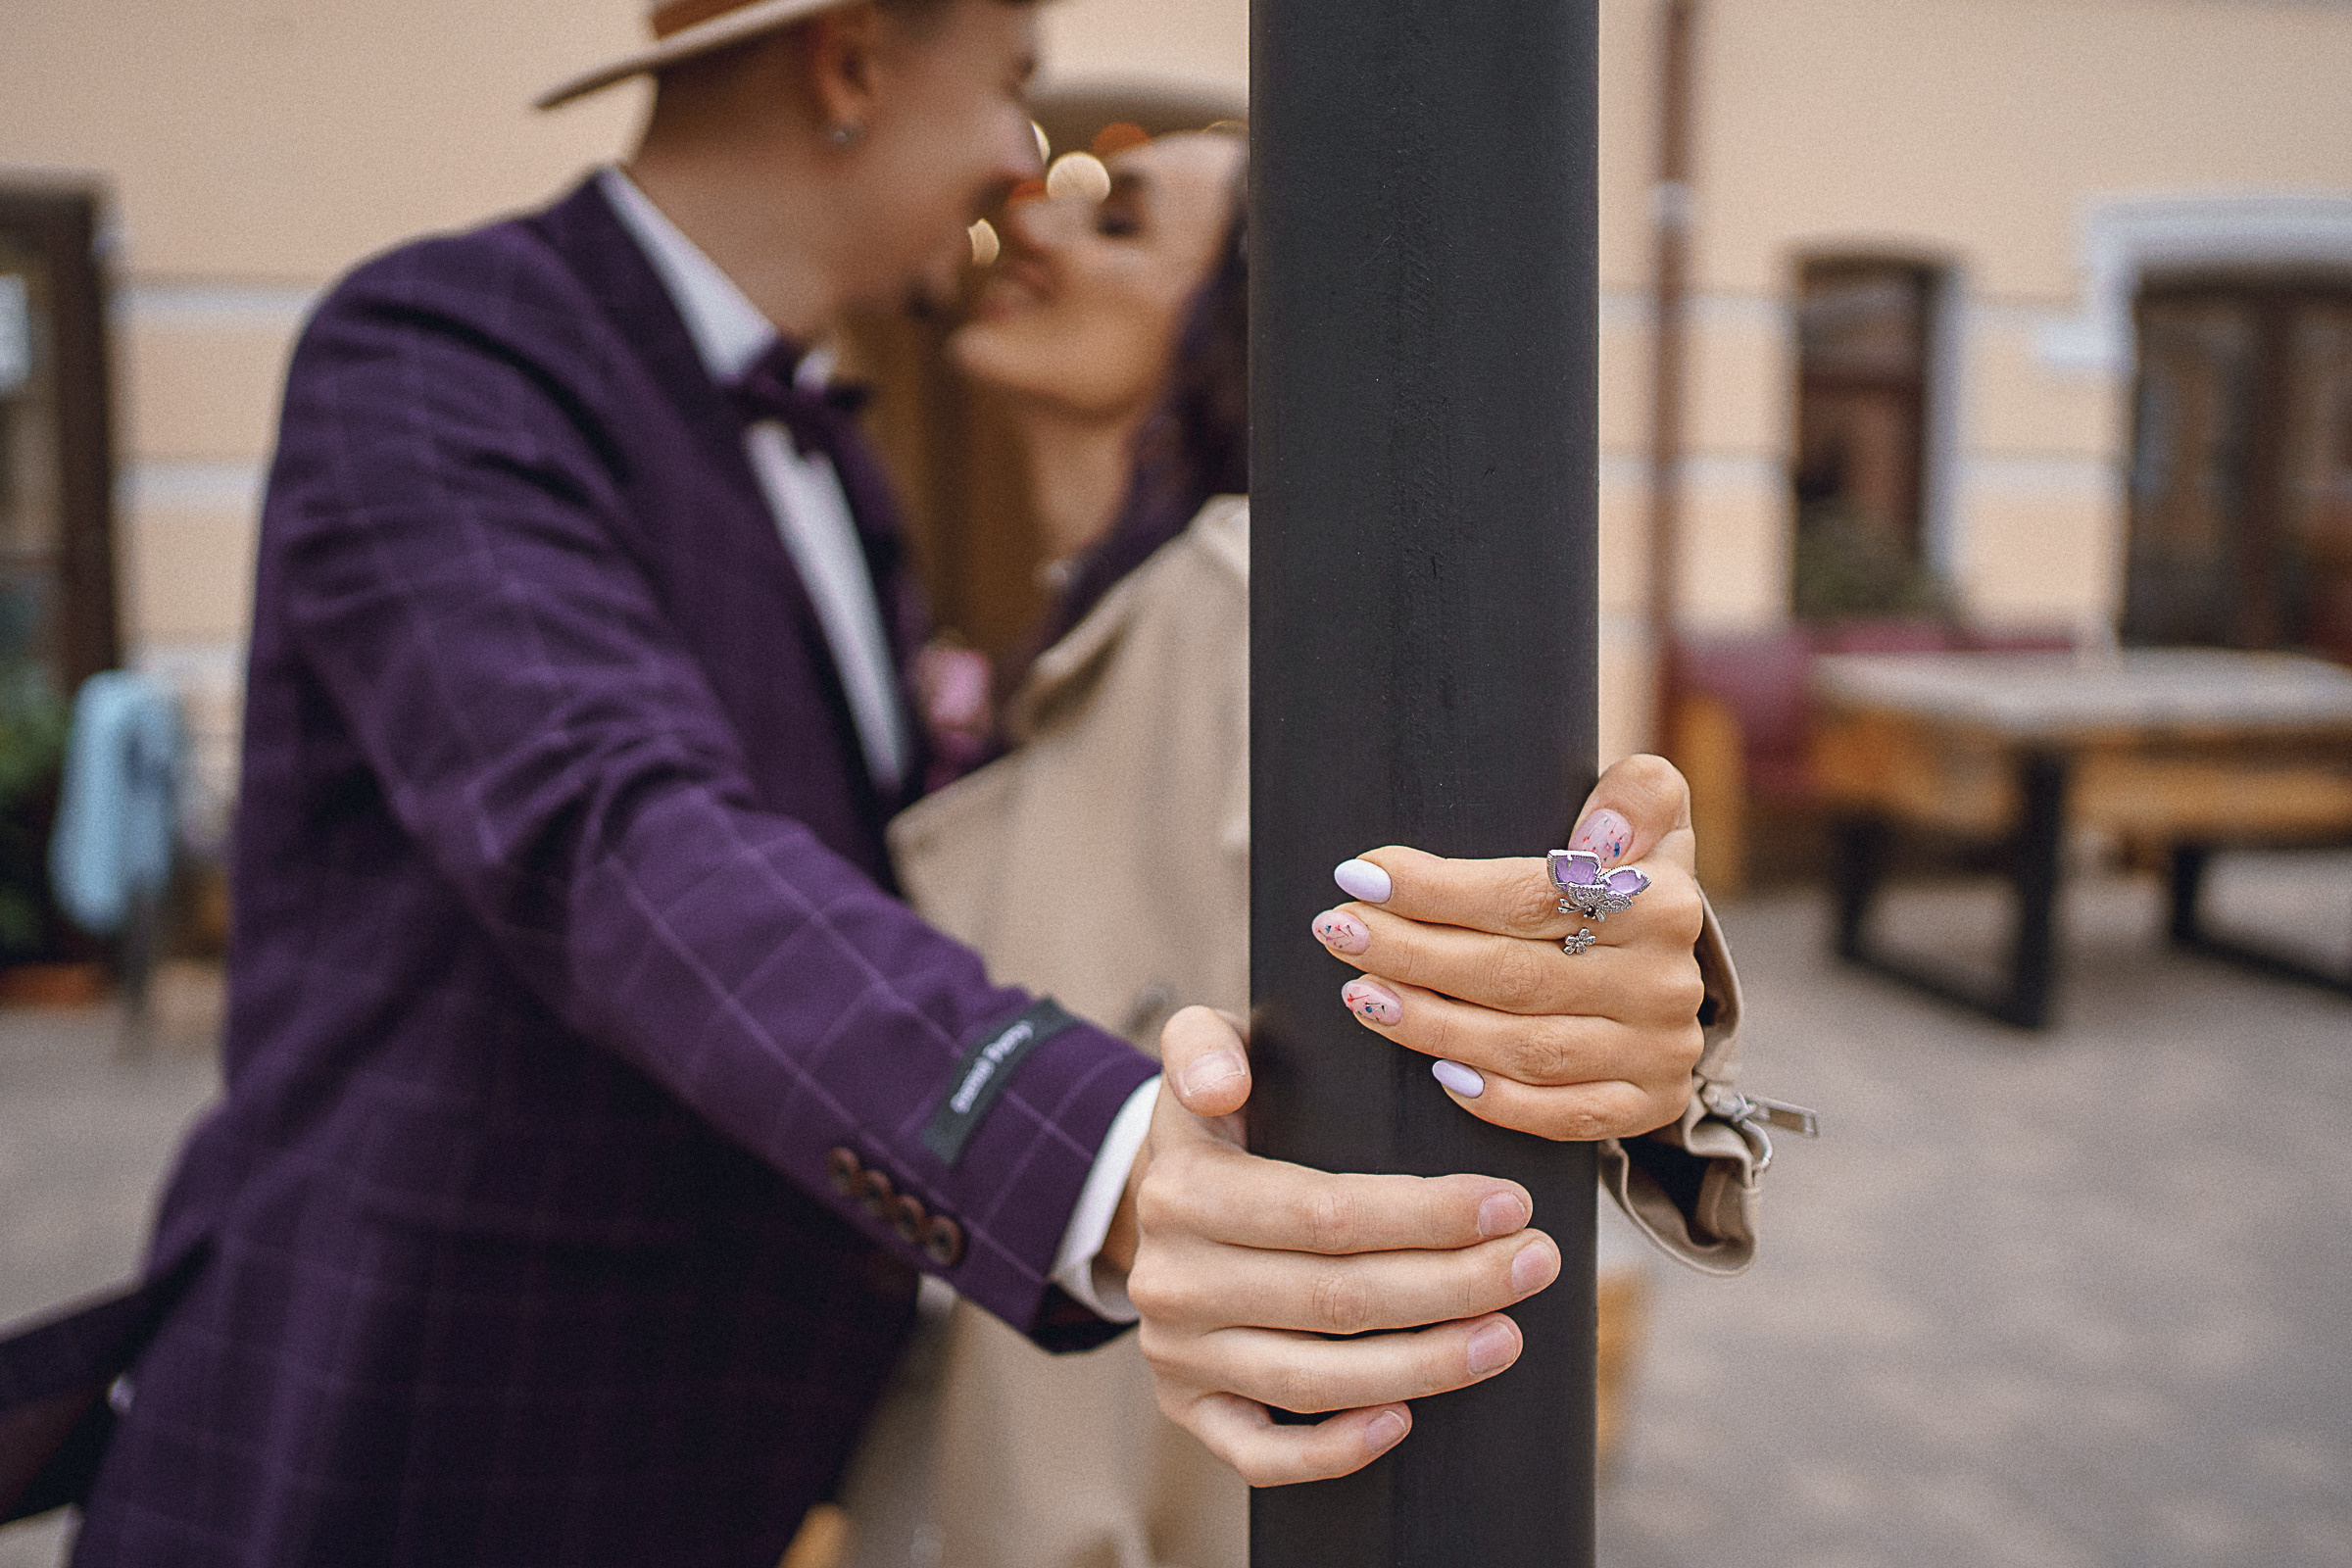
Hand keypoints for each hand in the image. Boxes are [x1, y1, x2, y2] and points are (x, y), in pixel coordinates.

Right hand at [1109, 1007, 1562, 1486]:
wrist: (1159, 1195)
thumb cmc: (1224, 1118)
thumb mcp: (1206, 1051)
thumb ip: (1205, 1046)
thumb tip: (1225, 1087)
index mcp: (1181, 1190)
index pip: (1322, 1213)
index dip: (1425, 1215)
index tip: (1509, 1203)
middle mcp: (1171, 1280)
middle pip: (1335, 1299)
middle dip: (1454, 1284)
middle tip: (1535, 1263)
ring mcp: (1178, 1354)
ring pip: (1313, 1380)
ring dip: (1425, 1365)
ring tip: (1507, 1335)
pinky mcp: (1190, 1409)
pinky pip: (1261, 1456)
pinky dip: (1334, 1451)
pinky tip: (1405, 1424)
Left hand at [1309, 753, 1707, 1139]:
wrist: (1674, 974)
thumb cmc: (1624, 883)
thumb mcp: (1646, 821)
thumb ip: (1638, 796)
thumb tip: (1597, 834)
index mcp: (1663, 902)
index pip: (1530, 897)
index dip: (1436, 890)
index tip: (1359, 876)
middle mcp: (1665, 983)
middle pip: (1514, 974)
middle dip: (1411, 953)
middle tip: (1337, 930)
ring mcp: (1659, 1052)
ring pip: (1527, 1048)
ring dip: (1431, 1025)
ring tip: (1361, 993)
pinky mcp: (1648, 1106)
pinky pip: (1562, 1115)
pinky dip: (1496, 1100)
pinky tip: (1436, 1074)